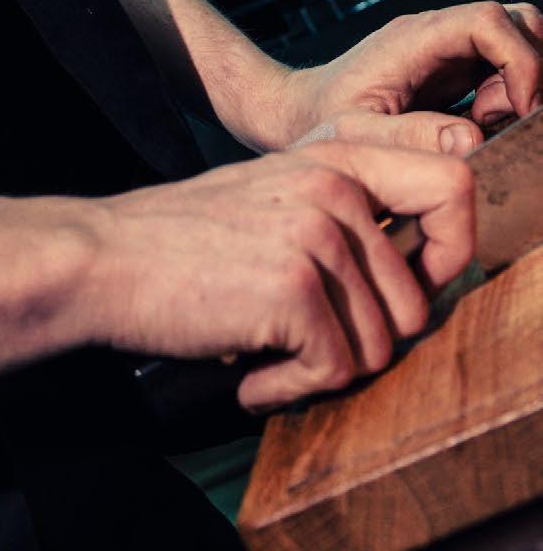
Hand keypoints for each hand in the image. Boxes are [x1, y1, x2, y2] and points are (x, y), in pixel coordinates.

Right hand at [83, 138, 475, 411]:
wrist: (98, 260)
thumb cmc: (176, 243)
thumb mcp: (270, 198)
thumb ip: (341, 216)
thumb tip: (421, 280)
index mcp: (335, 160)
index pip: (452, 184)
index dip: (451, 248)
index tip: (406, 292)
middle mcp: (336, 189)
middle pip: (418, 300)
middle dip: (365, 342)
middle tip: (304, 345)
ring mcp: (319, 236)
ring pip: (382, 346)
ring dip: (321, 372)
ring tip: (265, 356)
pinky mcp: (297, 289)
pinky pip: (336, 373)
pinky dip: (288, 390)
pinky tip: (247, 373)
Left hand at [261, 0, 542, 155]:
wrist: (294, 113)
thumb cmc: (317, 120)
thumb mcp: (357, 133)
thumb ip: (411, 135)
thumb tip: (469, 138)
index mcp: (414, 39)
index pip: (490, 20)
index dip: (520, 60)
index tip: (520, 109)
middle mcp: (437, 35)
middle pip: (516, 21)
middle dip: (529, 69)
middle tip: (503, 118)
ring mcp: (448, 50)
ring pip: (516, 41)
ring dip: (519, 83)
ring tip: (486, 121)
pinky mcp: (453, 70)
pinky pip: (502, 68)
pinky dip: (508, 95)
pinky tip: (477, 124)